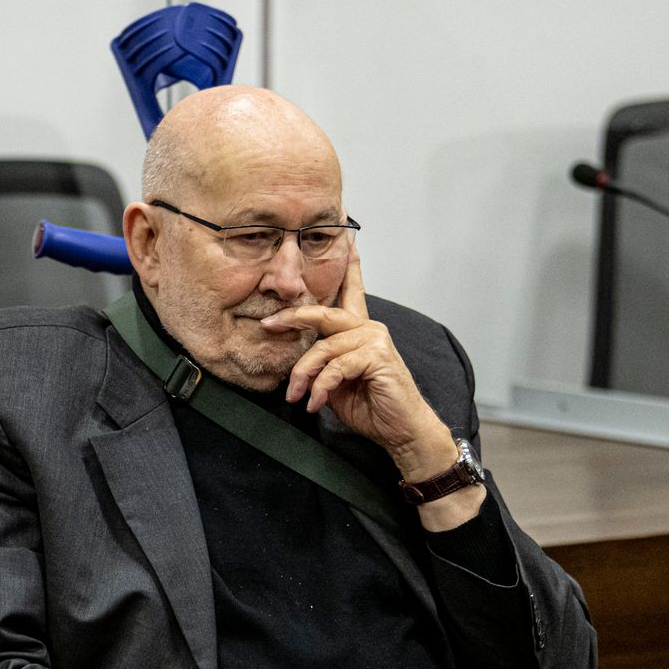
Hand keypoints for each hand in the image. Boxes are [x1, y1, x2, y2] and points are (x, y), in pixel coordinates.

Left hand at [260, 252, 456, 480]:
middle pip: (324, 313)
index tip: (347, 238)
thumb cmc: (372, 407)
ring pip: (324, 347)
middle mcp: (369, 329)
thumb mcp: (336, 384)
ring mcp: (375, 340)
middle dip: (293, 317)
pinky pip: (336, 367)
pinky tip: (315, 403)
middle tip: (268, 324)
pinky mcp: (377, 356)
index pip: (352, 292)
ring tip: (295, 396)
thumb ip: (321, 365)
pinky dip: (321, 387)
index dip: (349, 266)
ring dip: (303, 374)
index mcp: (360, 331)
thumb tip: (295, 365)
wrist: (400, 431)